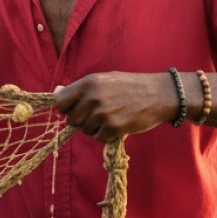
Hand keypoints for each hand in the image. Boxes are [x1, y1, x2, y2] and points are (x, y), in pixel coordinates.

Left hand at [52, 71, 176, 140]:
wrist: (160, 94)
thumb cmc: (131, 86)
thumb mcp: (104, 79)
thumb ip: (81, 88)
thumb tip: (56, 92)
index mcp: (89, 82)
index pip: (59, 101)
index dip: (65, 108)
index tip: (74, 110)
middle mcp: (93, 97)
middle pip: (71, 120)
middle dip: (82, 120)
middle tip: (99, 115)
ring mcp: (103, 112)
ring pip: (85, 130)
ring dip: (96, 128)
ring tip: (112, 117)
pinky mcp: (113, 127)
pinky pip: (99, 138)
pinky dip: (107, 135)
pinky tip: (119, 124)